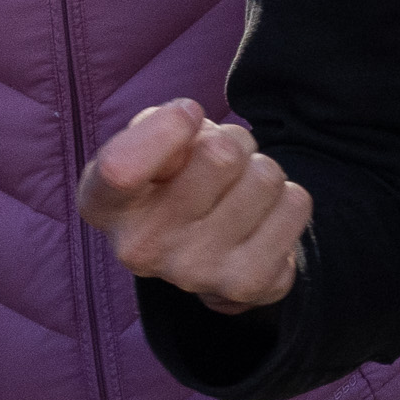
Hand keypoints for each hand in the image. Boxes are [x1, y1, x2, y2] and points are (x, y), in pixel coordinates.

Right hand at [84, 102, 313, 312]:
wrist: (205, 250)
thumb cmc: (173, 176)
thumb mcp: (148, 141)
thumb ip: (156, 125)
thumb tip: (189, 124)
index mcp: (103, 204)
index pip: (122, 167)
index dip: (166, 128)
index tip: (187, 116)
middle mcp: (140, 248)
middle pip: (221, 153)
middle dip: (233, 141)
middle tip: (220, 162)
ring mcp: (195, 273)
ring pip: (266, 176)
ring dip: (261, 171)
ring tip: (238, 192)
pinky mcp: (247, 284)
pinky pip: (297, 205)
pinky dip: (287, 200)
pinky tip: (258, 219)